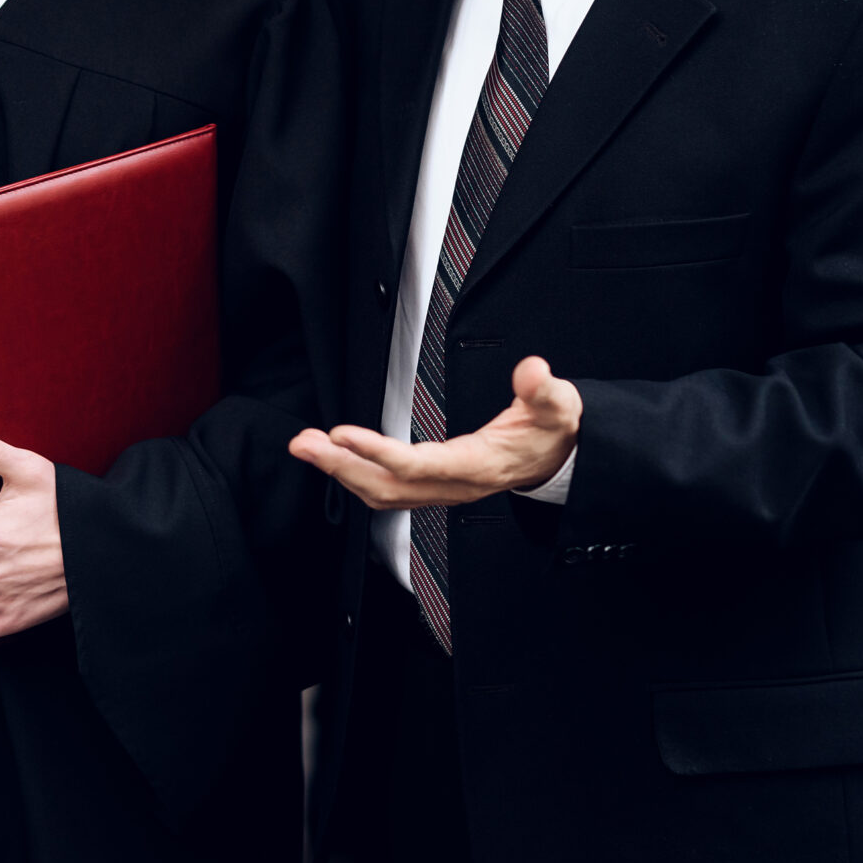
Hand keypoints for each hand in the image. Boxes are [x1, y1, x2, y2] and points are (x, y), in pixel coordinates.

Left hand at [289, 357, 581, 508]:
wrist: (558, 461)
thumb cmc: (552, 433)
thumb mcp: (557, 407)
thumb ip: (544, 390)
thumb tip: (532, 369)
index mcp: (478, 466)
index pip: (420, 465)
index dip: (378, 453)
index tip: (342, 434)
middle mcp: (454, 485)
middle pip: (388, 486)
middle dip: (341, 466)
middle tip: (303, 443)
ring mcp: (442, 490)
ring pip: (382, 493)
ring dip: (340, 472)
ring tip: (307, 447)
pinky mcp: (434, 487)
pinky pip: (388, 491)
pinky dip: (355, 475)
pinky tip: (336, 458)